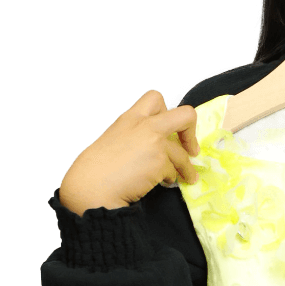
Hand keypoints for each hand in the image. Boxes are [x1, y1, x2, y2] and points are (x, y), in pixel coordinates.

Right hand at [59, 90, 201, 214]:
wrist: (92, 187)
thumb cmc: (96, 168)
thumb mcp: (114, 139)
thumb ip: (135, 135)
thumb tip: (153, 145)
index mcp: (131, 118)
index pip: (155, 98)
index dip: (166, 112)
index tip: (167, 129)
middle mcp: (146, 126)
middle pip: (185, 115)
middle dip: (192, 132)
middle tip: (190, 148)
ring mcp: (155, 144)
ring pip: (182, 153)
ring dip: (186, 167)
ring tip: (188, 177)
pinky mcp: (159, 163)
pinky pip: (173, 170)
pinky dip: (170, 178)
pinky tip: (163, 183)